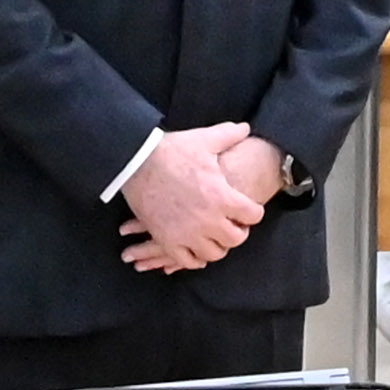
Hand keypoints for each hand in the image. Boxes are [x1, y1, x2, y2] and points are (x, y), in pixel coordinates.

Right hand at [113, 127, 262, 276]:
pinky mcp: (167, 240)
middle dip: (238, 231)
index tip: (248, 209)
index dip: (253, 211)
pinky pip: (187, 261)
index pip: (253, 215)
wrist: (136, 162)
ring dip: (218, 246)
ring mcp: (187, 233)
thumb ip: (229, 135)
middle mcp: (208, 220)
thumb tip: (246, 128)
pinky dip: (194, 259)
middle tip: (233, 225)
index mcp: (222, 197)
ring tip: (215, 237)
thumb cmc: (172, 150)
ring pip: (214, 254)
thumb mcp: (204, 139)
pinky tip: (197, 251)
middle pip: (236, 239)